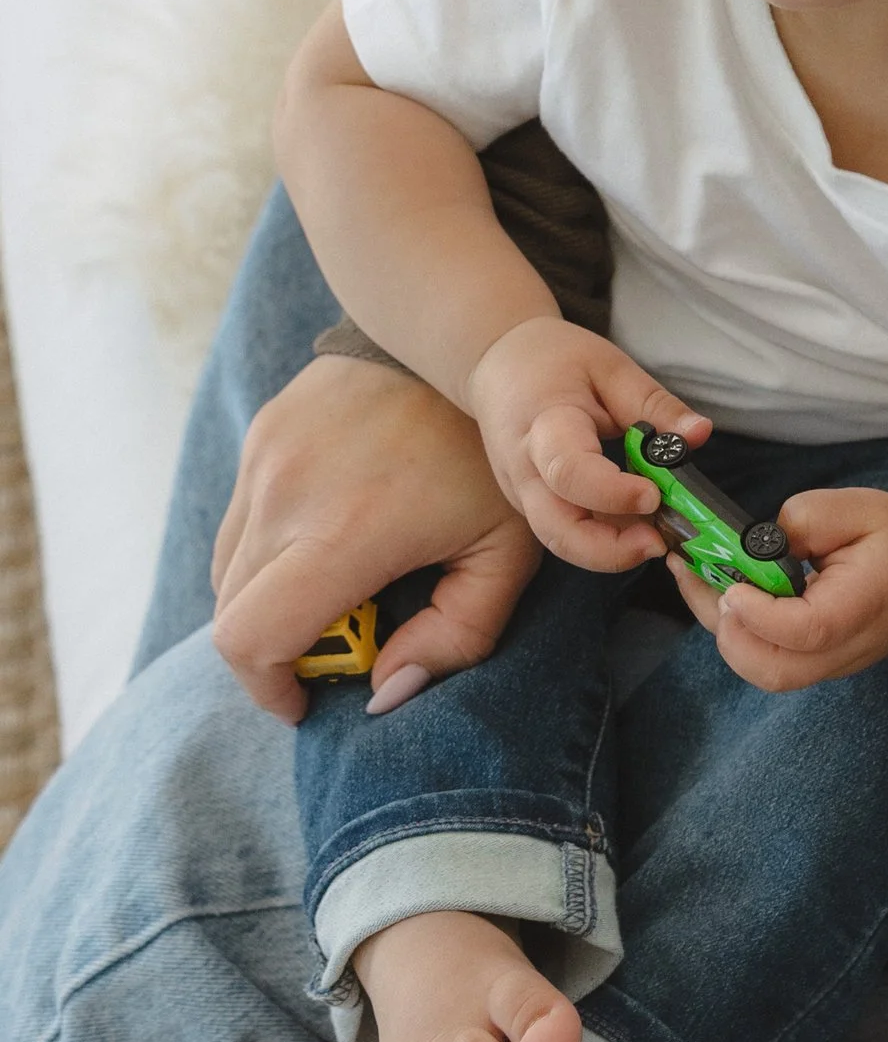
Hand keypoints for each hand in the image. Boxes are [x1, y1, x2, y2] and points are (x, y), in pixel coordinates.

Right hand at [210, 356, 540, 721]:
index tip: (308, 700)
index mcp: (344, 534)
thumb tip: (385, 692)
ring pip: (226, 569)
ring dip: (266, 602)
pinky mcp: (260, 437)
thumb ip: (457, 637)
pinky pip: (239, 521)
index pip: (251, 638)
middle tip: (338, 647)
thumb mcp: (507, 553)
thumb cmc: (495, 459)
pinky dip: (267, 554)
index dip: (267, 689)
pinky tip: (328, 540)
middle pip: (232, 613)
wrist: (462, 341)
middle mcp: (285, 498)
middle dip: (274, 652)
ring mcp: (263, 462)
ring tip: (336, 593)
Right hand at [468, 317, 709, 569]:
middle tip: (660, 543)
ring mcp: (525, 495)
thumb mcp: (611, 368)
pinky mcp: (534, 506)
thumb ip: (655, 405)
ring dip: (612, 552)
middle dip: (611, 550)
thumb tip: (700, 434)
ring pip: (563, 542)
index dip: (612, 494)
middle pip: (558, 530)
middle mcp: (525, 471)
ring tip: (658, 538)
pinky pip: (569, 533)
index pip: (570, 472)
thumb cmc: (555, 362)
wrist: (500, 366)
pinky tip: (640, 528)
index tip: (654, 496)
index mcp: (543, 426)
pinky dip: (606, 541)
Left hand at [663, 485, 887, 691]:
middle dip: (732, 635)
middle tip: (712, 586)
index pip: (810, 630)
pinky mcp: (812, 665)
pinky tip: (712, 591)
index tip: (736, 586)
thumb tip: (755, 547)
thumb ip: (807, 520)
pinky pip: (764, 663)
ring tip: (695, 579)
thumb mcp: (862, 506)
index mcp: (868, 602)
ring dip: (724, 632)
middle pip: (778, 672)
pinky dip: (732, 634)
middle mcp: (848, 646)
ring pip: (764, 674)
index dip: (763, 615)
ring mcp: (829, 664)